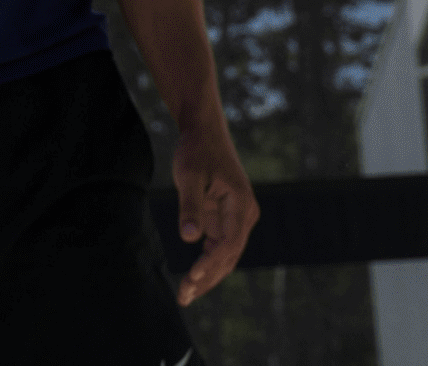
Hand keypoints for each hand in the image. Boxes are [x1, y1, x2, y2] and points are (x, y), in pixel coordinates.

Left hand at [167, 114, 257, 302]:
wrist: (203, 132)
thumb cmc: (197, 150)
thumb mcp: (190, 175)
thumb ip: (190, 206)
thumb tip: (190, 238)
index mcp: (241, 204)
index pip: (229, 243)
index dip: (211, 263)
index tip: (191, 276)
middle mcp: (244, 215)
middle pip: (229, 256)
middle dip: (208, 278)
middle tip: (183, 296)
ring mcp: (236, 219)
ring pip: (225, 257)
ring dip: (207, 277)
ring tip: (184, 295)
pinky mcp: (226, 221)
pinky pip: (218, 250)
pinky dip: (205, 265)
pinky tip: (190, 280)